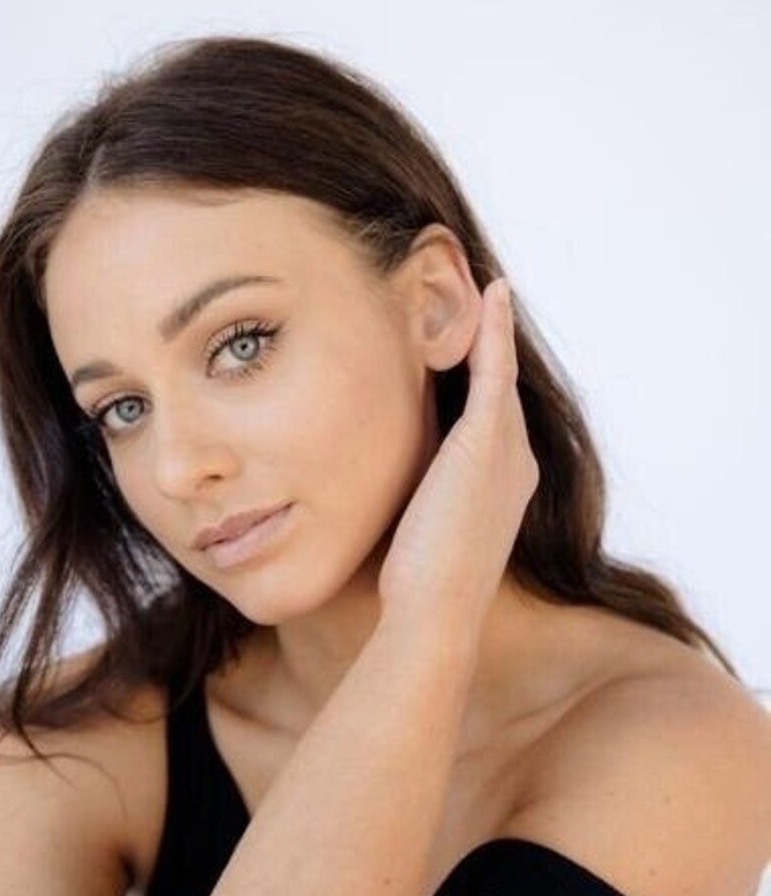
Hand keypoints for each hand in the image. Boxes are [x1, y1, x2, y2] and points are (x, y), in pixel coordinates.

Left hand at [376, 277, 539, 630]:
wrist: (434, 610)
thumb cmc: (418, 587)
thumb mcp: (418, 534)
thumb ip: (413, 501)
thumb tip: (378, 495)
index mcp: (501, 485)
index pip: (489, 422)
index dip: (479, 386)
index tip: (462, 356)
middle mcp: (516, 462)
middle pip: (500, 391)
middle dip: (491, 348)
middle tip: (480, 296)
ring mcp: (507, 448)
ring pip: (500, 372)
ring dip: (492, 328)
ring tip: (482, 285)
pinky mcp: (488, 438)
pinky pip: (495, 367)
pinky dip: (495, 329)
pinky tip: (493, 291)